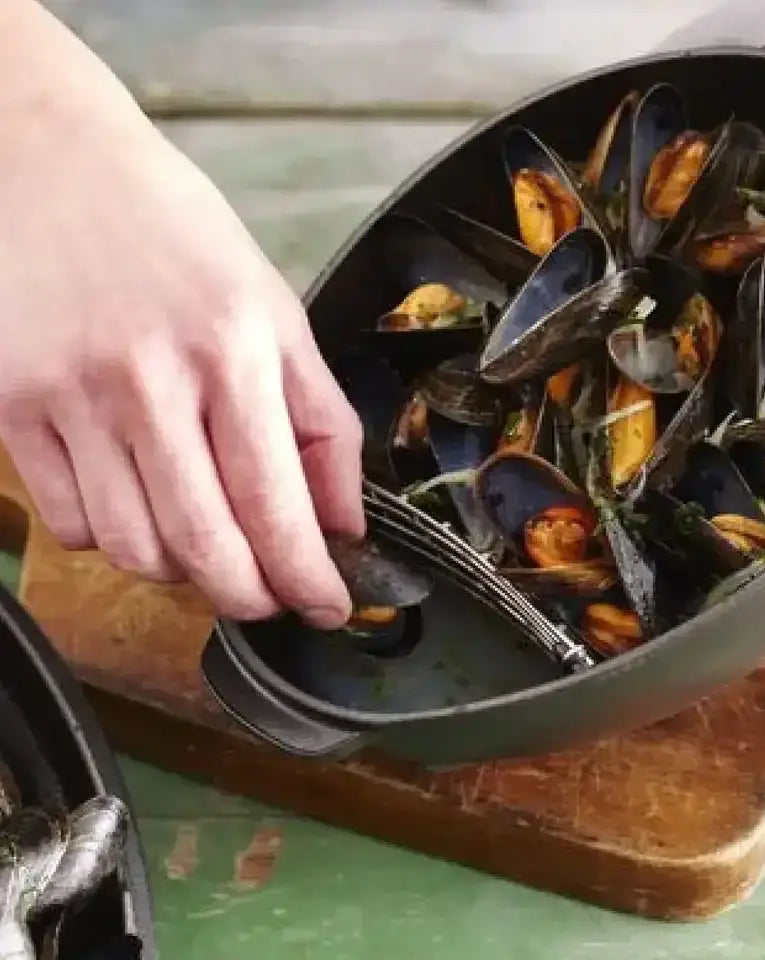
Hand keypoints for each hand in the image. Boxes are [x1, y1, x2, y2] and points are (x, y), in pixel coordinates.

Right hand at [0, 3, 363, 628]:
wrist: (50, 161)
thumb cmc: (177, 235)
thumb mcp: (276, 312)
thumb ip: (322, 421)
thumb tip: (344, 521)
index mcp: (233, 349)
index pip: (276, 503)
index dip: (306, 576)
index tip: (327, 607)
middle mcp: (150, 379)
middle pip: (204, 547)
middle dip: (249, 597)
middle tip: (269, 598)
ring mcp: (70, 397)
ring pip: (134, 549)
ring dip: (183, 569)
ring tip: (206, 539)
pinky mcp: (10, 408)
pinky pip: (71, 524)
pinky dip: (115, 537)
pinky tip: (138, 499)